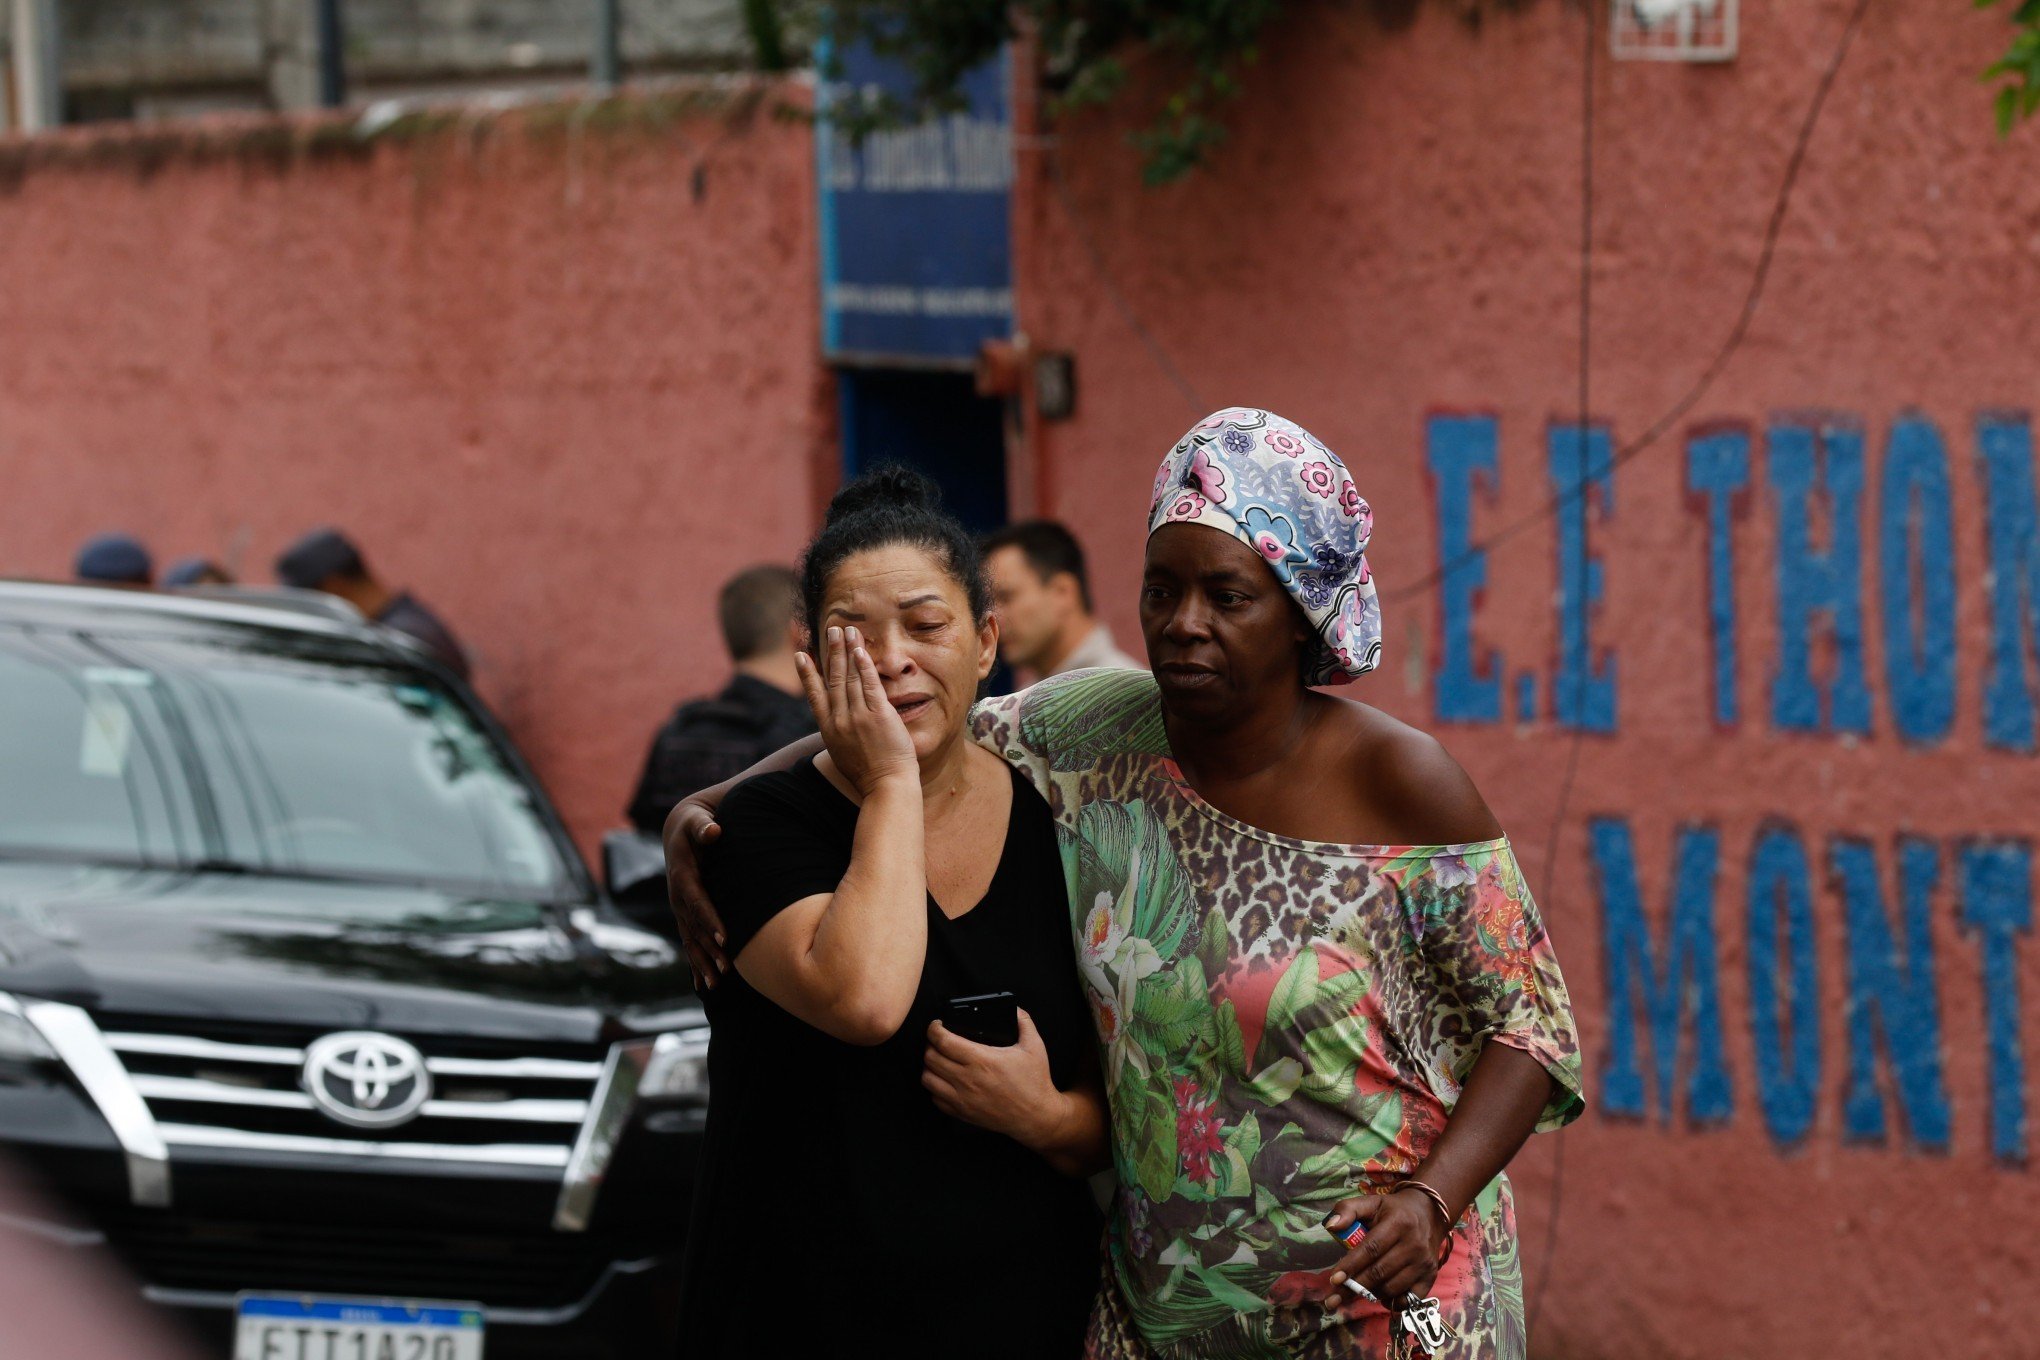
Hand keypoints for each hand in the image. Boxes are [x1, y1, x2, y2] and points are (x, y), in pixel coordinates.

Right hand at [662, 795, 727, 989]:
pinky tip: (702, 983)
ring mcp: (679, 908)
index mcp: (682, 876)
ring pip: (690, 940)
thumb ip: (704, 826)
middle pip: (693, 928)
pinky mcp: (683, 914)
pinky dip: (694, 962)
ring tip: (714, 985)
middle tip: (725, 970)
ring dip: (701, 962)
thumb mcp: (698, 820)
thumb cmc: (694, 824)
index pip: (698, 902)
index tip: (724, 939)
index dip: (710, 920)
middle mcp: (677, 897)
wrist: (678, 830)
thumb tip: (713, 830)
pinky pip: (689, 941)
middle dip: (708, 950)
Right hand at [798, 626, 917, 797]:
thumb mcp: (845, 756)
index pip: (815, 696)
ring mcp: (857, 716)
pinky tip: (860, 650)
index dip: (808, 674)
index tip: (801, 655)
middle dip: (831, 651)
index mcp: (829, 731)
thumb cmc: (870, 777)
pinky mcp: (877, 714)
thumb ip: (841, 737)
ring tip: (846, 630)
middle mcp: (839, 720)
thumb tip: (838, 729)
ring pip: (849, 676)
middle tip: (830, 630)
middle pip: (832, 679)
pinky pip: (868, 684)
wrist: (886, 787)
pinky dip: (863, 665)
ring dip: (847, 650)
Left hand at [922, 1011, 1060, 1145]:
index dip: (934, 1029)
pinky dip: (935, 1087)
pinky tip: (944, 1080)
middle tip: (938, 1040)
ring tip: (938, 1060)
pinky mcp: (962, 1113)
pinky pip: (935, 1098)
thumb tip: (1014, 1008)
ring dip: (929, 1066)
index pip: (943, 1041)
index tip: (936, 1025)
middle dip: (930, 1044)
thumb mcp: (1034, 1046)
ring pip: (927, 1079)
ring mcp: (962, 1098)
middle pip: (930, 1058)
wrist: (1036, 1117)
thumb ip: (1024, 1022)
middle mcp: (968, 1079)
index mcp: (982, 1060)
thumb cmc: (1034, 1082)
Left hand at [1320, 1189, 1447, 1306]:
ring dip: (1370, 1293)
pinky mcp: (1431, 1276)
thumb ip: (1347, 1209)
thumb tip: (1331, 1227)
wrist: (1429, 1214)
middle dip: (1354, 1287)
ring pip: (1391, 1288)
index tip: (1333, 1280)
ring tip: (1355, 1291)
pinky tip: (1379, 1295)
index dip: (1351, 1265)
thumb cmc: (1393, 1210)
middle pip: (1379, 1272)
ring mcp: (1424, 1262)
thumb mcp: (1370, 1202)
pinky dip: (1391, 1302)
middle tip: (1334, 1298)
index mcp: (1398, 1223)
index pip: (1371, 1248)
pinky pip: (1408, 1299)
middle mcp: (1414, 1244)